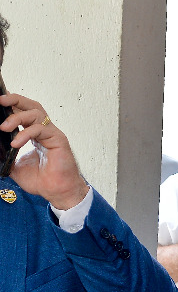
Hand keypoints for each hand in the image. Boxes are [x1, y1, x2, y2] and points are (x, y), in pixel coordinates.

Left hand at [0, 91, 88, 208]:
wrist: (55, 191)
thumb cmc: (40, 180)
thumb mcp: (13, 164)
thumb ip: (4, 154)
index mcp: (33, 133)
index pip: (23, 112)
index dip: (12, 104)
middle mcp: (44, 130)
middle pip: (31, 106)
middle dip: (15, 100)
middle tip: (0, 100)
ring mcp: (52, 133)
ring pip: (36, 113)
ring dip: (17, 117)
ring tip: (4, 127)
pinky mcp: (59, 140)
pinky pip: (41, 129)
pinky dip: (26, 133)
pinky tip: (16, 143)